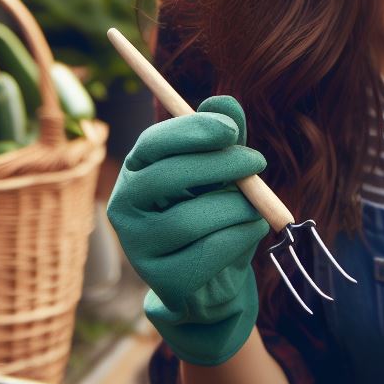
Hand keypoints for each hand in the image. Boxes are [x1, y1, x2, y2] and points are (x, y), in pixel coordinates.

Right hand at [106, 95, 268, 365]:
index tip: (231, 129)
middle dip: (220, 165)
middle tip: (257, 160)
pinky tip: (251, 231)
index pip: (152, 144)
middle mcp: (125, 208)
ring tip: (255, 207)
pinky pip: (209, 252)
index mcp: (137, 171)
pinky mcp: (164, 280)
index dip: (191, 132)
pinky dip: (241, 236)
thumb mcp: (222, 171)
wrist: (216, 276)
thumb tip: (225, 102)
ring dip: (237, 207)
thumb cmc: (215, 210)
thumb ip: (224, 137)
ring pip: (191, 219)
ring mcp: (139, 247)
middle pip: (168, 178)